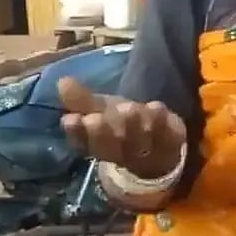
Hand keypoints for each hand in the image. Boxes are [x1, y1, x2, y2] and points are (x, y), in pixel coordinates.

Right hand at [58, 77, 186, 179]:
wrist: (160, 147)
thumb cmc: (123, 126)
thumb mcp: (101, 111)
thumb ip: (82, 100)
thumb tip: (62, 81)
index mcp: (99, 146)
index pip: (83, 144)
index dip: (77, 133)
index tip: (70, 119)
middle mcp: (122, 154)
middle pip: (110, 147)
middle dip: (103, 133)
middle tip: (96, 118)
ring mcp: (148, 152)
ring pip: (139, 143)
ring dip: (133, 126)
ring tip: (127, 108)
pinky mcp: (173, 143)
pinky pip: (169, 136)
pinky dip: (162, 122)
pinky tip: (155, 106)